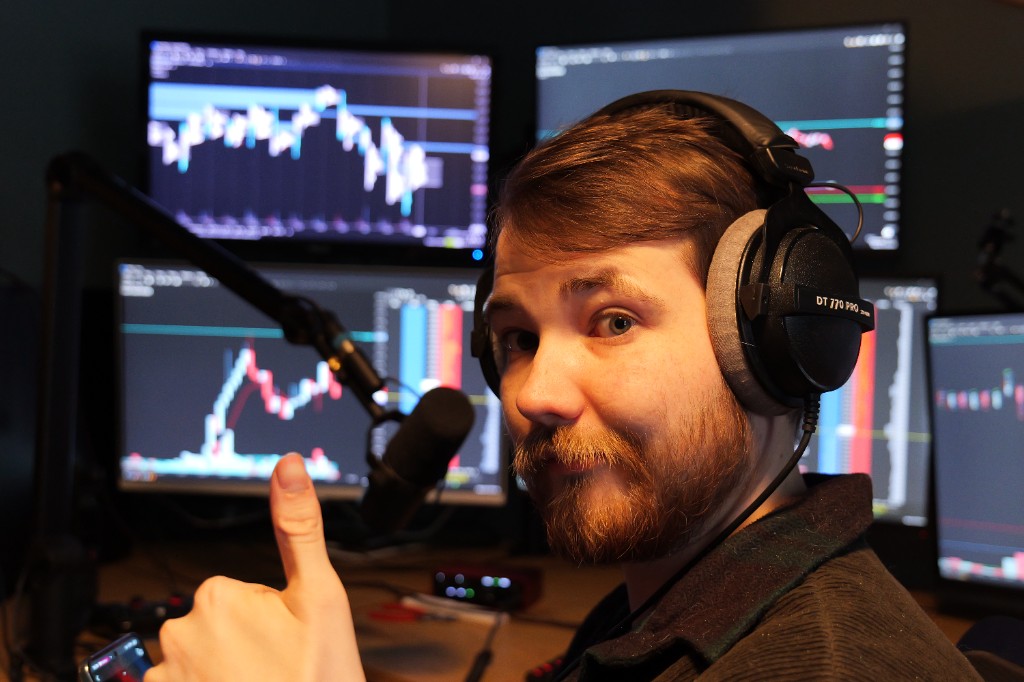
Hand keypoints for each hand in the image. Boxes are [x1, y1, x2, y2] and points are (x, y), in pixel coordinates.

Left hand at [145, 453, 364, 681]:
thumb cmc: (319, 675)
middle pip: (216, 627)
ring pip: (199, 663)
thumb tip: (287, 465)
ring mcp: (164, 679)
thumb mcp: (320, 598)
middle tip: (279, 669)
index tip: (288, 642)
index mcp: (217, 596)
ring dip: (225, 675)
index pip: (237, 594)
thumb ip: (298, 528)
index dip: (268, 618)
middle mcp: (178, 634)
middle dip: (244, 646)